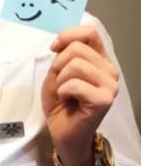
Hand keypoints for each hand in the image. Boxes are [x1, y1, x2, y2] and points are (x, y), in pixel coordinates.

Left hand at [41, 25, 118, 165]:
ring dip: (61, 80)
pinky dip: (63, 92)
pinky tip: (69, 101)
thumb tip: (61, 42)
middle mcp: (109, 70)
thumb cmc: (61, 104)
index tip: (54, 48)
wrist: (63, 132)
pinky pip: (74, 84)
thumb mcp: (56, 73)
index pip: (90, 33)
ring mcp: (110, 85)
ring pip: (75, 64)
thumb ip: (62, 56)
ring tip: (65, 94)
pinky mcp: (104, 100)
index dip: (68, 36)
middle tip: (61, 83)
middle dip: (59, 65)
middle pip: (77, 48)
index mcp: (100, 60)